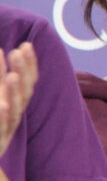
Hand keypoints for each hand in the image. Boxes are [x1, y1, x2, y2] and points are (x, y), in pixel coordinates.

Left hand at [0, 42, 37, 158]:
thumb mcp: (0, 108)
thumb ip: (2, 89)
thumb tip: (5, 62)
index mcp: (11, 111)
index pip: (27, 85)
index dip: (29, 65)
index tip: (25, 45)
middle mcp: (11, 122)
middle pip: (24, 94)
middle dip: (23, 72)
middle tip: (19, 51)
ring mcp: (3, 135)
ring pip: (14, 112)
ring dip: (15, 93)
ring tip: (13, 76)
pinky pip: (0, 130)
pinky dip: (2, 117)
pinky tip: (2, 105)